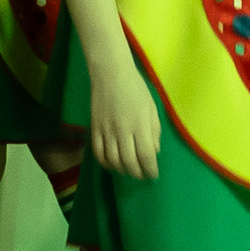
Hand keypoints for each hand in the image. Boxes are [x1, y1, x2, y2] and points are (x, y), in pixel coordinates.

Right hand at [85, 50, 163, 178]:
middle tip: (142, 176)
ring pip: (112, 160)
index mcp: (140, 125)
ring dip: (122, 170)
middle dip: (137, 173)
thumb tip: (154, 152)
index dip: (150, 169)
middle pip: (129, 162)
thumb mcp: (152, 109)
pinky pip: (98, 153)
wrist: (111, 75)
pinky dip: (105, 163)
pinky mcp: (94, 129)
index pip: (146, 155)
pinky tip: (112, 164)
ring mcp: (106, 131)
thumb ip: (154, 132)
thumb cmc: (136, 90)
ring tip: (129, 171)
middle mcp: (123, 131)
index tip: (153, 175)